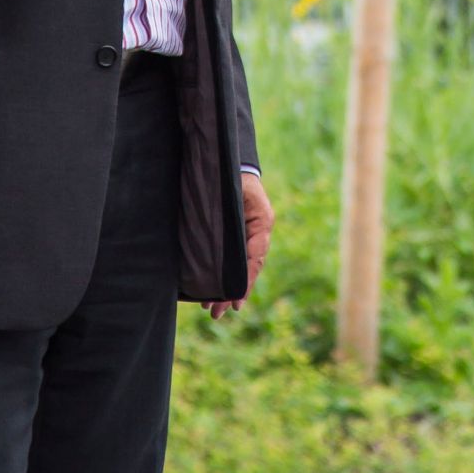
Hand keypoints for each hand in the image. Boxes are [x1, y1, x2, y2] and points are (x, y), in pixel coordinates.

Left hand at [207, 171, 272, 318]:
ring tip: (212, 309)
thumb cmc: (230, 173)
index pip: (254, 258)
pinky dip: (224, 276)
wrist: (229, 159)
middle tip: (217, 313)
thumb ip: (231, 217)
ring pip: (239, 268)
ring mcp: (247, 235)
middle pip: (247, 269)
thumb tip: (221, 248)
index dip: (245, 280)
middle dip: (232, 293)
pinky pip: (232, 260)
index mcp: (262, 223)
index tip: (235, 300)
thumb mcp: (234, 191)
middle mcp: (258, 232)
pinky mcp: (235, 236)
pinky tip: (211, 291)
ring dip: (226, 289)